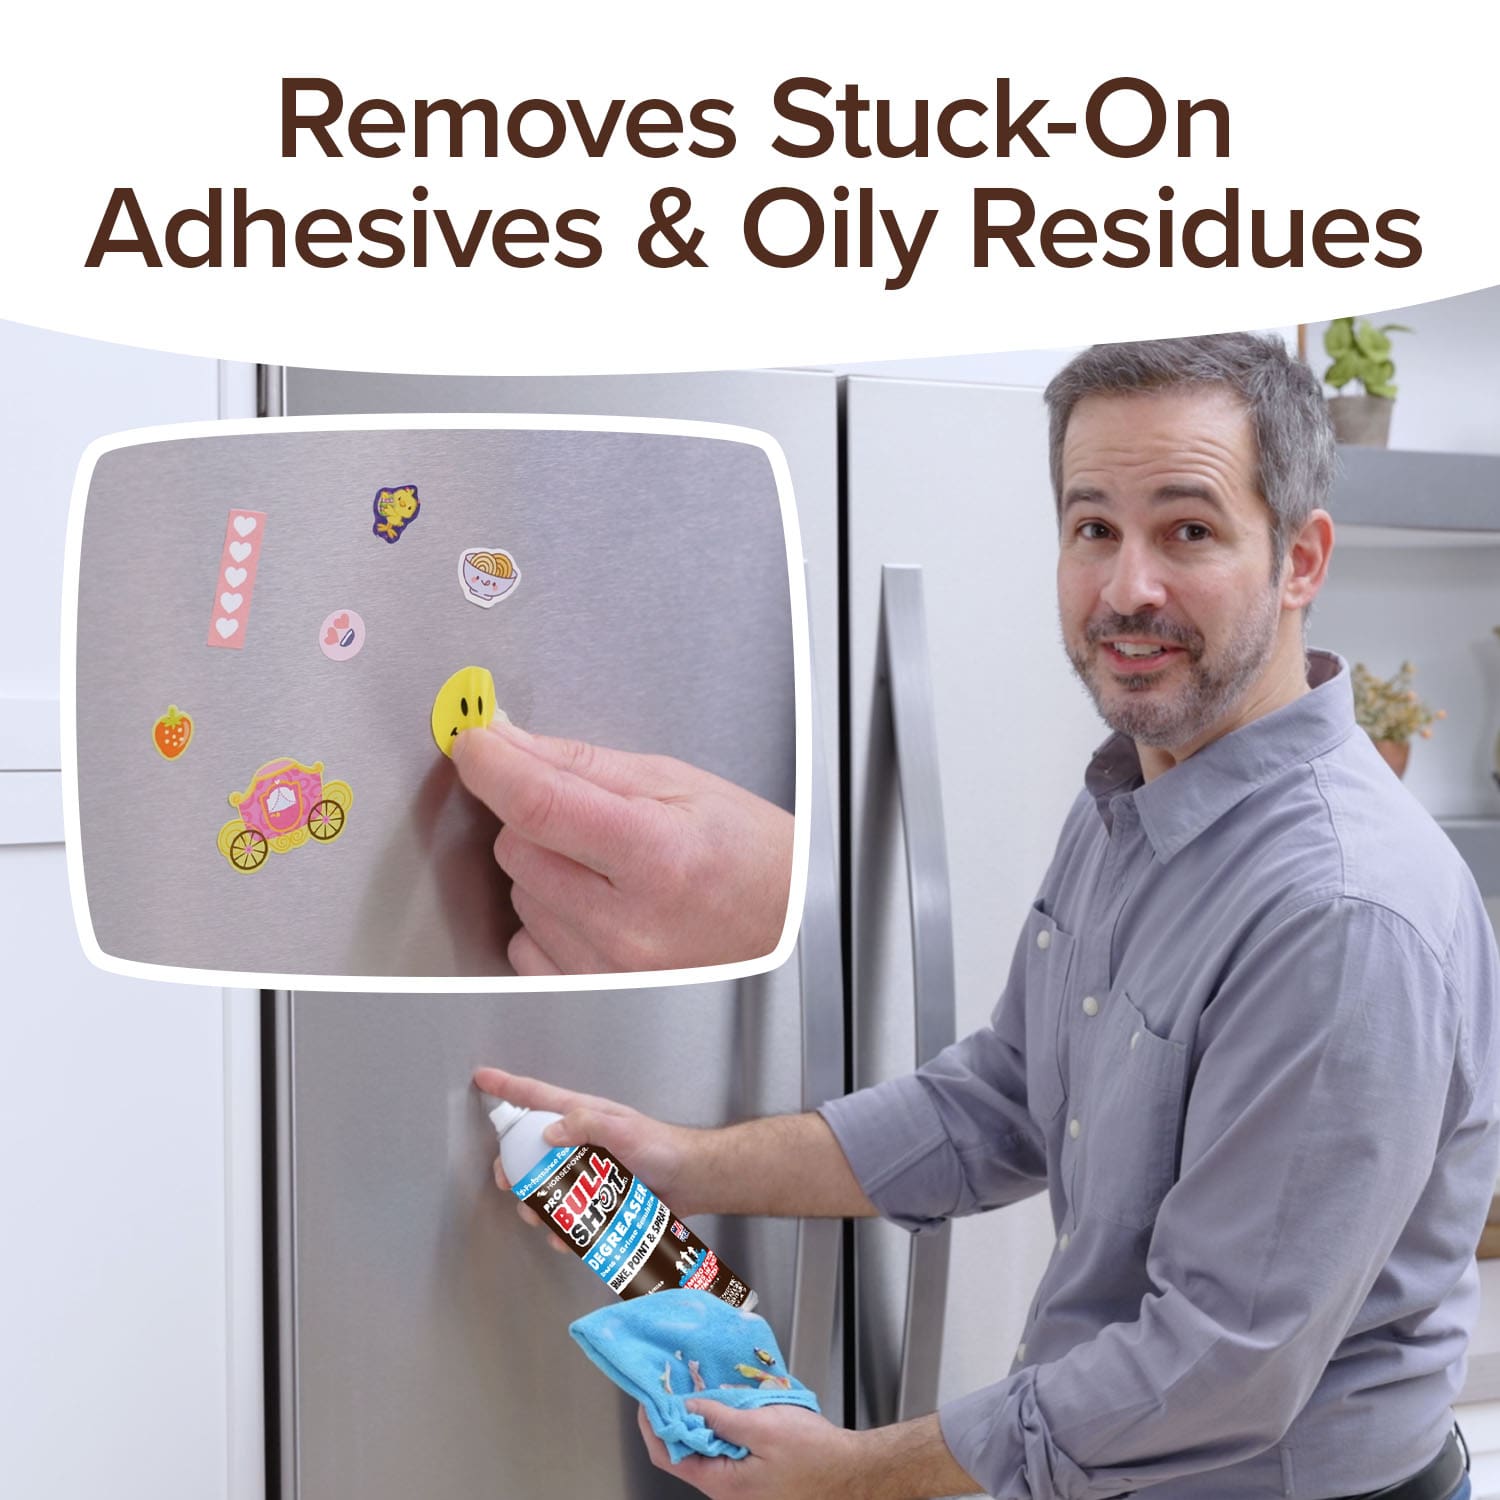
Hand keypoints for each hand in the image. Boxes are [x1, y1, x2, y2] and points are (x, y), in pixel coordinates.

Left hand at [450, 719, 792, 975]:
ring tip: (609, 867)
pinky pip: (525, 942)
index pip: (539, 804)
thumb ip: (580, 764)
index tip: (474, 744)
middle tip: (593, 818)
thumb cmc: (746, 854)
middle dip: (538, 819)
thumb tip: (506, 741)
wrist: (786, 924)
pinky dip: (548, 917)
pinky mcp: (591, 994)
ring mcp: (608, 968)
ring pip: (519, 892)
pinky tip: (596, 905)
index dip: (492, 764)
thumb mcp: (676, 784)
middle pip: (517, 847)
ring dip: (546, 869)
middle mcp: (628, 924)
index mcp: (656, 856)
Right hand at [474, 1067, 702, 1243]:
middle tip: (507, 1181)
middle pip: (531, 1148)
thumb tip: (549, 1132)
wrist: (691, 1182)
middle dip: (513, 1164)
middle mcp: (579, 1142)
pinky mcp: (595, 1200)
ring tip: (541, 1218)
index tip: (482, 1079)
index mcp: (583, 1116)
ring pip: (545, 1186)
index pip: (538, 1097)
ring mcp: (586, 1172)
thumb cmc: (662, 1147)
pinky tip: (566, 1240)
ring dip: (536, 1204)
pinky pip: (568, 1215)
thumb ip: (588, 1125)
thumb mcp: (624, 1130)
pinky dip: (562, 1230)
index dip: (508, 1088)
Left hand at [638, 1405, 979, 1499]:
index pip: (668, 1455)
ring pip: (706, 1446)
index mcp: (722, 1482)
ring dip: (699, 1414)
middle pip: (684, 1450)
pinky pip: (727, 1445)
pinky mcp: (755, 1471)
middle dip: (675, 1414)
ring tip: (696, 1381)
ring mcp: (740, 1480)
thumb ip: (722, 1417)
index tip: (647, 1395)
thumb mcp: (763, 1427)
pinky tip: (726, 1397)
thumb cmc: (815, 1456)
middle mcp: (726, 1486)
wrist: (852, 1471)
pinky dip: (720, 1420)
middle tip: (673, 1380)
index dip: (652, 1425)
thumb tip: (689, 1405)